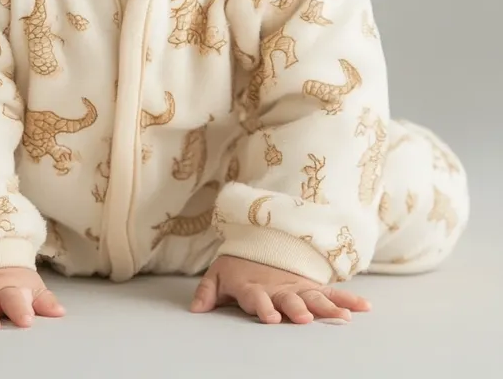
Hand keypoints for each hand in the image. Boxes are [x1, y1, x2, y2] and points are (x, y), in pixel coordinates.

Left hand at [190, 256, 370, 324]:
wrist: (257, 242)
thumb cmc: (237, 266)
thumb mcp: (217, 275)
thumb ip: (207, 291)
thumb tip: (196, 309)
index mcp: (253, 286)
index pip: (257, 297)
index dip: (263, 306)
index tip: (270, 317)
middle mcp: (277, 288)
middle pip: (288, 298)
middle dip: (296, 308)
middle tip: (305, 318)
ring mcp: (296, 287)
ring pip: (314, 297)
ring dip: (327, 306)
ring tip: (341, 317)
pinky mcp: (310, 287)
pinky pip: (332, 293)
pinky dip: (348, 299)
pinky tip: (364, 308)